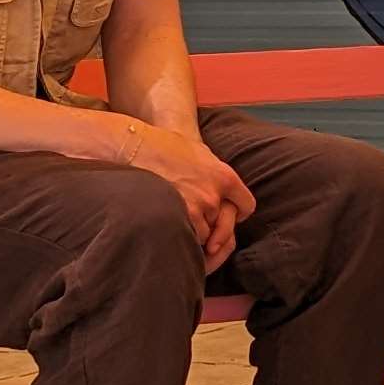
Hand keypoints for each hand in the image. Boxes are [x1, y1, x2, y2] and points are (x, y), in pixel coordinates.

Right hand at [103, 116, 253, 267]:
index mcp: (225, 177)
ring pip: (206, 235)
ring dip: (196, 231)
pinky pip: (188, 238)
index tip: (232, 214)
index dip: (238, 212)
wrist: (136, 148)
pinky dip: (182, 235)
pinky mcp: (178, 218)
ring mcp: (197, 209)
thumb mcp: (200, 153)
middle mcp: (214, 195)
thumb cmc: (166, 146)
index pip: (246, 205)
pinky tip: (171, 223)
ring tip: (180, 217)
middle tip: (197, 216)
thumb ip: (216, 174)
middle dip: (213, 223)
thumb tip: (223, 188)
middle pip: (224, 224)